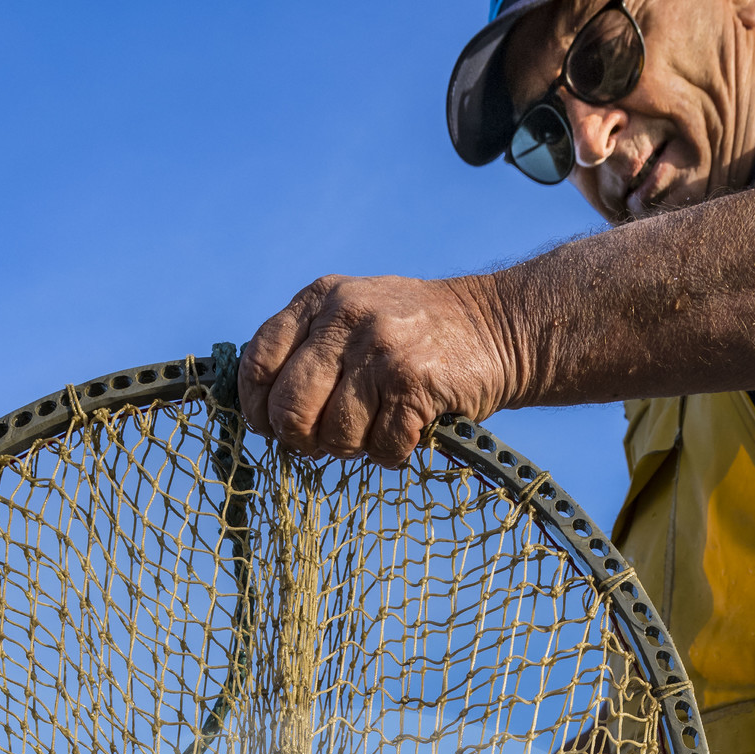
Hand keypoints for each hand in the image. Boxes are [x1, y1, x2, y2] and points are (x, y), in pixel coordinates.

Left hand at [238, 273, 518, 466]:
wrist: (496, 326)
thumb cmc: (413, 336)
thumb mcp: (352, 315)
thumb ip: (307, 348)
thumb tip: (265, 417)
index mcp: (319, 299)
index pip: (258, 363)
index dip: (258, 408)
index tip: (273, 429)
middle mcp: (345, 317)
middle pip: (290, 409)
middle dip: (302, 440)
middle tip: (324, 443)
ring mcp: (380, 348)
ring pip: (334, 436)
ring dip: (352, 449)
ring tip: (373, 431)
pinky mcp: (414, 382)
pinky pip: (381, 447)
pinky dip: (391, 454)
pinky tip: (405, 434)